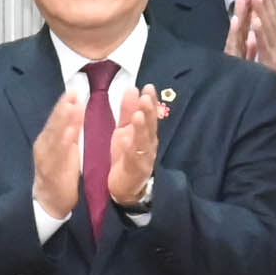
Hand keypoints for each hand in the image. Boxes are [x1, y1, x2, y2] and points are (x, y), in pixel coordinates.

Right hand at [30, 84, 85, 222]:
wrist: (50, 201)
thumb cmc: (59, 172)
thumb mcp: (66, 146)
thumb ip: (71, 127)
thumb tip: (76, 105)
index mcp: (50, 138)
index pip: (57, 118)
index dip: (64, 104)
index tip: (74, 89)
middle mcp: (45, 146)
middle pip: (54, 124)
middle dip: (62, 108)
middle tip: (72, 92)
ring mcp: (46, 159)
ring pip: (53, 138)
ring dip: (61, 122)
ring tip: (70, 107)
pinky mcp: (50, 173)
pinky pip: (57, 157)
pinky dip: (62, 144)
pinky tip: (69, 134)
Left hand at [106, 84, 166, 212]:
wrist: (127, 186)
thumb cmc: (126, 155)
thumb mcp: (124, 129)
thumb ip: (128, 110)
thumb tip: (133, 88)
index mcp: (145, 132)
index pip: (150, 114)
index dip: (150, 101)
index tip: (148, 87)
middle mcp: (148, 143)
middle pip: (151, 126)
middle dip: (149, 111)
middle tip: (146, 96)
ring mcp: (143, 157)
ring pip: (144, 141)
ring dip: (142, 128)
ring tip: (139, 114)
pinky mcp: (135, 169)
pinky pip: (133, 158)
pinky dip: (131, 149)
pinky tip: (128, 140)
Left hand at [226, 0, 275, 76]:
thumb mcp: (275, 59)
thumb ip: (269, 43)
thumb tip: (261, 28)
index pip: (275, 17)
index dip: (270, 0)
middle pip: (273, 19)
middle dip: (266, 0)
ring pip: (268, 29)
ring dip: (262, 11)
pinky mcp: (272, 64)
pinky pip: (264, 46)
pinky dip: (260, 33)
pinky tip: (255, 22)